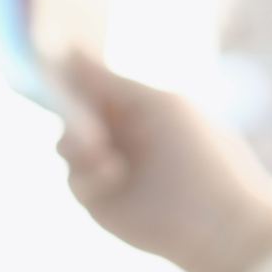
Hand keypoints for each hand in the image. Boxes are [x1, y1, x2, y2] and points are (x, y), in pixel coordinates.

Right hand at [54, 52, 271, 271]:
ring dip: (75, 142)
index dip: (70, 72)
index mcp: (134, 104)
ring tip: (98, 150)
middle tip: (90, 119)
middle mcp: (118, 132)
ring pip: (65, 144)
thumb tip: (70, 50)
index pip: (91, 80)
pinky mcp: (100, 200)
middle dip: (72, 111)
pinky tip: (113, 174)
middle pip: (71, 110)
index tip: (51, 61)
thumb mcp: (157, 105)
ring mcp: (107, 166)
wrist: (220, 222)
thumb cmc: (200, 153)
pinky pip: (74, 179)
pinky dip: (87, 175)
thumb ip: (109, 81)